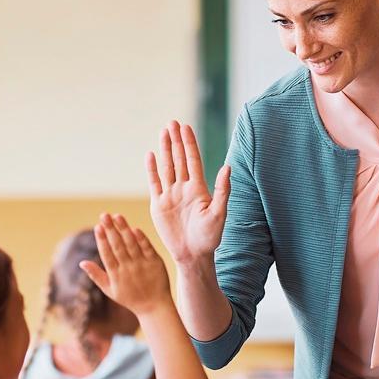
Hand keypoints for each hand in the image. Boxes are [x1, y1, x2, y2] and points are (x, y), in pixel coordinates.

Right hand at [79, 214, 171, 316]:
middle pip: (118, 246)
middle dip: (110, 229)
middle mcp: (128, 269)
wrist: (154, 307)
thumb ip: (96, 275)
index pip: (107, 254)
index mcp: (116, 275)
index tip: (97, 226)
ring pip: (131, 244)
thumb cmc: (129, 298)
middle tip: (104, 215)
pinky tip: (134, 228)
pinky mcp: (155, 263)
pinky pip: (147, 248)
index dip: (102, 240)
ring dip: (124, 229)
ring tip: (117, 216)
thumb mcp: (110, 290)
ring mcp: (142, 265)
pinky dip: (141, 238)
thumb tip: (81, 262)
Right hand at [147, 121, 229, 264]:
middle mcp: (184, 189)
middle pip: (179, 159)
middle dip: (176, 141)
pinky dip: (152, 169)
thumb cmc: (210, 237)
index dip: (189, 143)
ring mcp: (170, 196)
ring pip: (167, 167)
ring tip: (163, 132)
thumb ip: (222, 190)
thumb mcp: (219, 213)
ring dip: (165, 150)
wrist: (193, 255)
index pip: (193, 160)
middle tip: (172, 122)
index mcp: (199, 189)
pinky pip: (154, 183)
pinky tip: (151, 155)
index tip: (186, 127)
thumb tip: (227, 167)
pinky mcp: (159, 205)